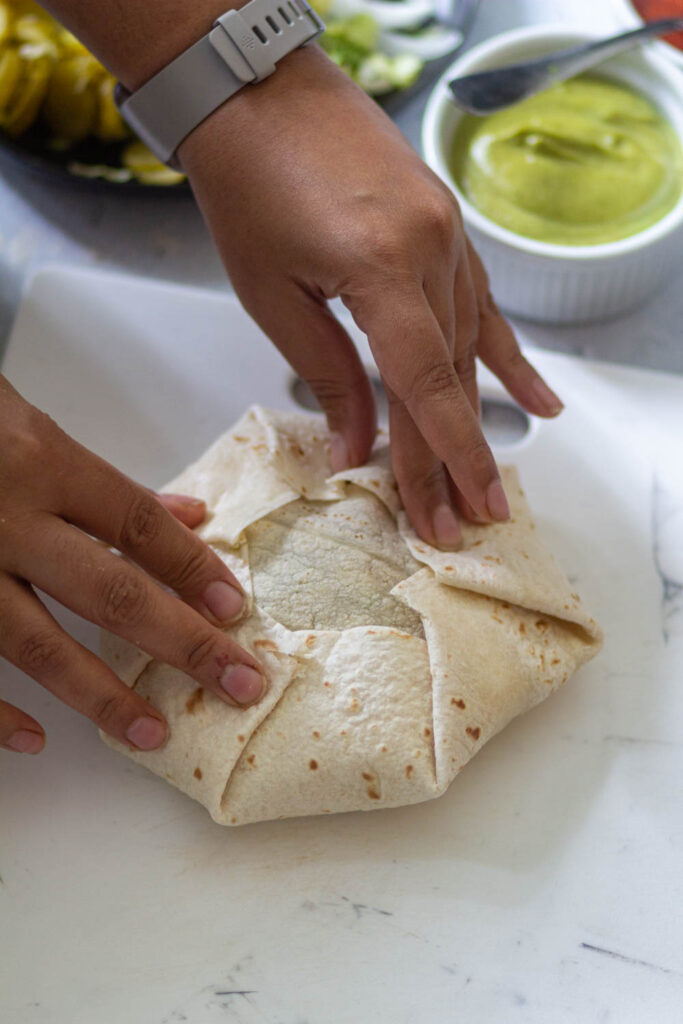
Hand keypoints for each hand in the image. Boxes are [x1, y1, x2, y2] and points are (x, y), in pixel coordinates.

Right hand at [0, 377, 264, 756]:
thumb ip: (111, 483)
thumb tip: (190, 513)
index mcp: (44, 463)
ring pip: (37, 644)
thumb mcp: (35, 430)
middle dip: (183, 643)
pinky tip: (36, 739)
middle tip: (239, 683)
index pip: (139, 525)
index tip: (234, 611)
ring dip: (101, 695)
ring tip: (151, 733)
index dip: (194, 569)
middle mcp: (7, 517)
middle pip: (110, 591)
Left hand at [181, 47, 562, 548]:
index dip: (443, 455)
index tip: (452, 510)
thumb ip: (325, 374)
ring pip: (470, 344)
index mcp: (381, 265)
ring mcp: (448, 232)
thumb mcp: (273, 296)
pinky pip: (483, 302)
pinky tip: (536, 398)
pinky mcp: (448, 226)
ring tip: (489, 480)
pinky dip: (507, 354)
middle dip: (452, 456)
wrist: (260, 96)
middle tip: (460, 519)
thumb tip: (353, 448)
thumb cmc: (249, 187)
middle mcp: (431, 247)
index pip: (425, 384)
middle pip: (450, 375)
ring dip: (478, 418)